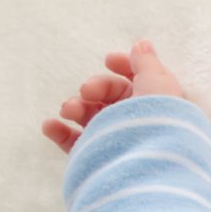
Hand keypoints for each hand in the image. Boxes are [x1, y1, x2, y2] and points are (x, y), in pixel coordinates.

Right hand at [40, 40, 186, 154]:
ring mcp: (116, 140)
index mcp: (156, 104)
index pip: (138, 81)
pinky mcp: (98, 157)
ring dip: (75, 107)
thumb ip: (147, 62)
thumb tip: (142, 44)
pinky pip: (73, 142)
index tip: (108, 61)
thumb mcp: (158, 83)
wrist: (149, 167)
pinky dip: (59, 132)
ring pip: (90, 117)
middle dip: (95, 87)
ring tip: (69, 110)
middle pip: (109, 96)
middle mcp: (138, 122)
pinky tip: (50, 125)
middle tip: (86, 91)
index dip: (124, 67)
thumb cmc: (160, 120)